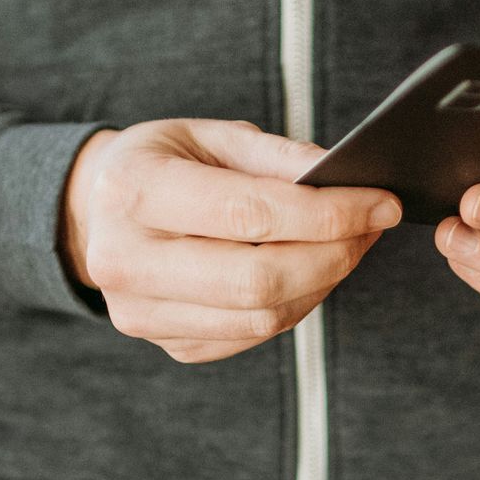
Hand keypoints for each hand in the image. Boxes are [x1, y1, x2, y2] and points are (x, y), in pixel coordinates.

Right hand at [62, 119, 401, 362]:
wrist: (96, 211)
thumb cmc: (164, 163)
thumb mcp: (212, 135)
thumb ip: (279, 157)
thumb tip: (347, 180)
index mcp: (133, 190)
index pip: (251, 213)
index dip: (330, 214)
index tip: (383, 203)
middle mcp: (125, 260)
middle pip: (259, 280)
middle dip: (335, 255)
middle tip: (372, 227)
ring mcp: (139, 314)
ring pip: (263, 317)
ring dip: (324, 282)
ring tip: (349, 243)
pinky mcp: (165, 343)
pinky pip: (253, 335)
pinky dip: (298, 304)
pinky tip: (310, 270)